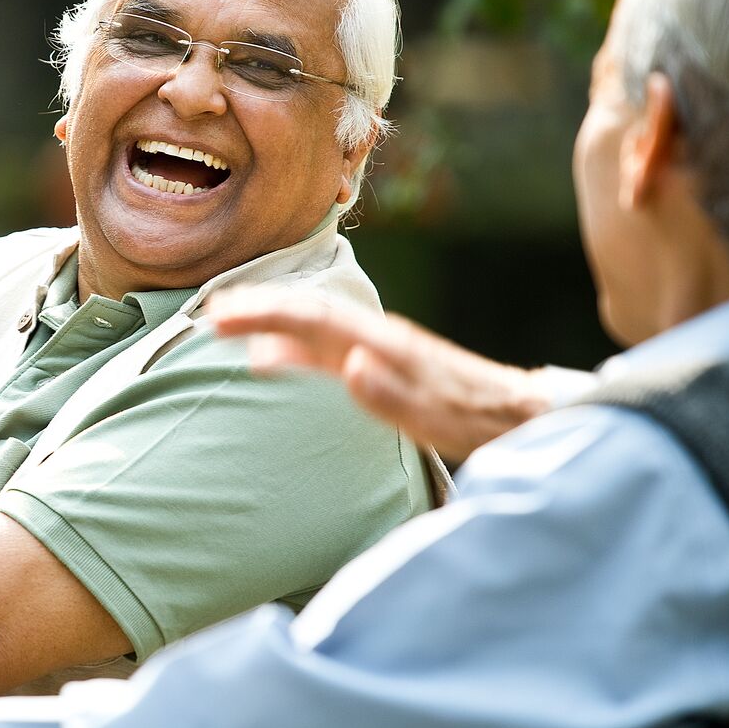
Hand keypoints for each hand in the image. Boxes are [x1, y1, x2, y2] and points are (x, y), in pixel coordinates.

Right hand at [208, 287, 551, 461]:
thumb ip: (393, 394)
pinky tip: (272, 358)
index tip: (221, 316)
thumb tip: (350, 365)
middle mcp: (377, 338)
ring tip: (226, 325)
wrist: (518, 413)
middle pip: (307, 314)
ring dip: (269, 323)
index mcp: (384, 344)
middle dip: (257, 309)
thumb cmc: (478, 418)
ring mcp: (378, 350)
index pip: (313, 319)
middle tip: (209, 312)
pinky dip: (289, 346)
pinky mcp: (381, 366)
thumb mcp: (438, 415)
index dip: (264, 314)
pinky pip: (324, 348)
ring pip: (313, 327)